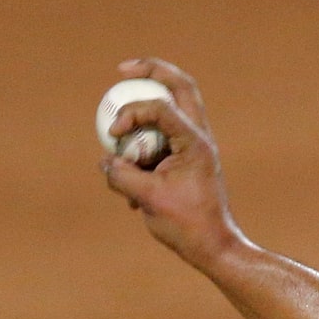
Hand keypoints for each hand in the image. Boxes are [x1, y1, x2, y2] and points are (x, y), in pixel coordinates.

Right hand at [100, 58, 240, 268]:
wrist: (214, 248)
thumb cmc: (188, 225)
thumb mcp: (147, 199)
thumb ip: (121, 175)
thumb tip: (104, 160)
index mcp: (195, 142)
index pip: (161, 106)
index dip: (131, 112)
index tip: (113, 134)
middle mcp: (199, 137)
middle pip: (180, 85)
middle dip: (151, 70)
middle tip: (123, 70)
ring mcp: (194, 147)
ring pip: (169, 113)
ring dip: (142, 122)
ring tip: (122, 145)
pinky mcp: (187, 160)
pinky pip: (161, 142)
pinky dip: (143, 151)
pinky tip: (131, 190)